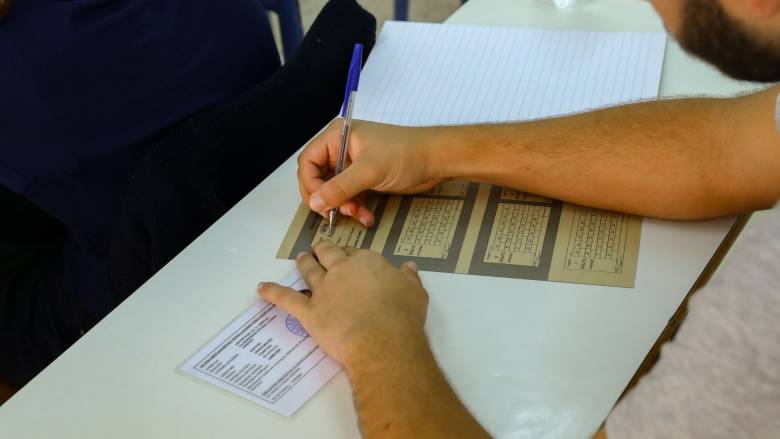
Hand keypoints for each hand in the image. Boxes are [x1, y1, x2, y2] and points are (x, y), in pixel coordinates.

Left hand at [257, 240, 428, 365]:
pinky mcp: (309, 311)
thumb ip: (410, 278)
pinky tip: (261, 289)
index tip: (352, 257)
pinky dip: (272, 293)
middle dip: (323, 249)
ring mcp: (323, 290)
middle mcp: (342, 271)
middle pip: (329, 253)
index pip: (357, 253)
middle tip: (320, 248)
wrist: (382, 341)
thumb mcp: (415, 293)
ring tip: (300, 258)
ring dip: (304, 262)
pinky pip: (287, 299)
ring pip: (309, 270)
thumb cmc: (403, 317)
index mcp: (368, 263)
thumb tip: (409, 266)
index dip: (352, 254)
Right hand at [297, 119, 445, 226]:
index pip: (308, 161)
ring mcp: (353, 165)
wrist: (436, 160)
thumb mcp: (369, 170)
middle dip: (328, 198)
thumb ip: (340, 187)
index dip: (310, 184)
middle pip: (318, 179)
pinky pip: (350, 197)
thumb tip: (315, 201)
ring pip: (334, 192)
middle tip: (336, 212)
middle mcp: (342, 149)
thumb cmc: (407, 153)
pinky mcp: (365, 179)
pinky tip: (367, 217)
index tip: (319, 202)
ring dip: (343, 207)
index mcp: (337, 137)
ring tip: (356, 214)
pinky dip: (356, 208)